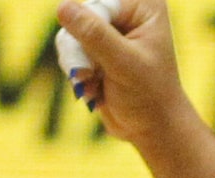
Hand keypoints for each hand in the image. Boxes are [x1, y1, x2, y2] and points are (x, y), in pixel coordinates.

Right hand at [58, 0, 194, 147]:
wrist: (151, 128)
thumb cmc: (148, 96)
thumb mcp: (123, 64)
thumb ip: (95, 35)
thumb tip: (63, 7)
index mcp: (143, 6)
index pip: (98, 5)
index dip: (90, 32)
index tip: (98, 61)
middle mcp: (126, 12)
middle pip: (80, 17)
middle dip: (82, 50)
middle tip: (94, 75)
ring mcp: (109, 30)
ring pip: (70, 34)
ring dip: (78, 64)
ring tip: (95, 83)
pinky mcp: (96, 49)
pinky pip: (69, 49)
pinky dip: (77, 72)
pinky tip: (94, 87)